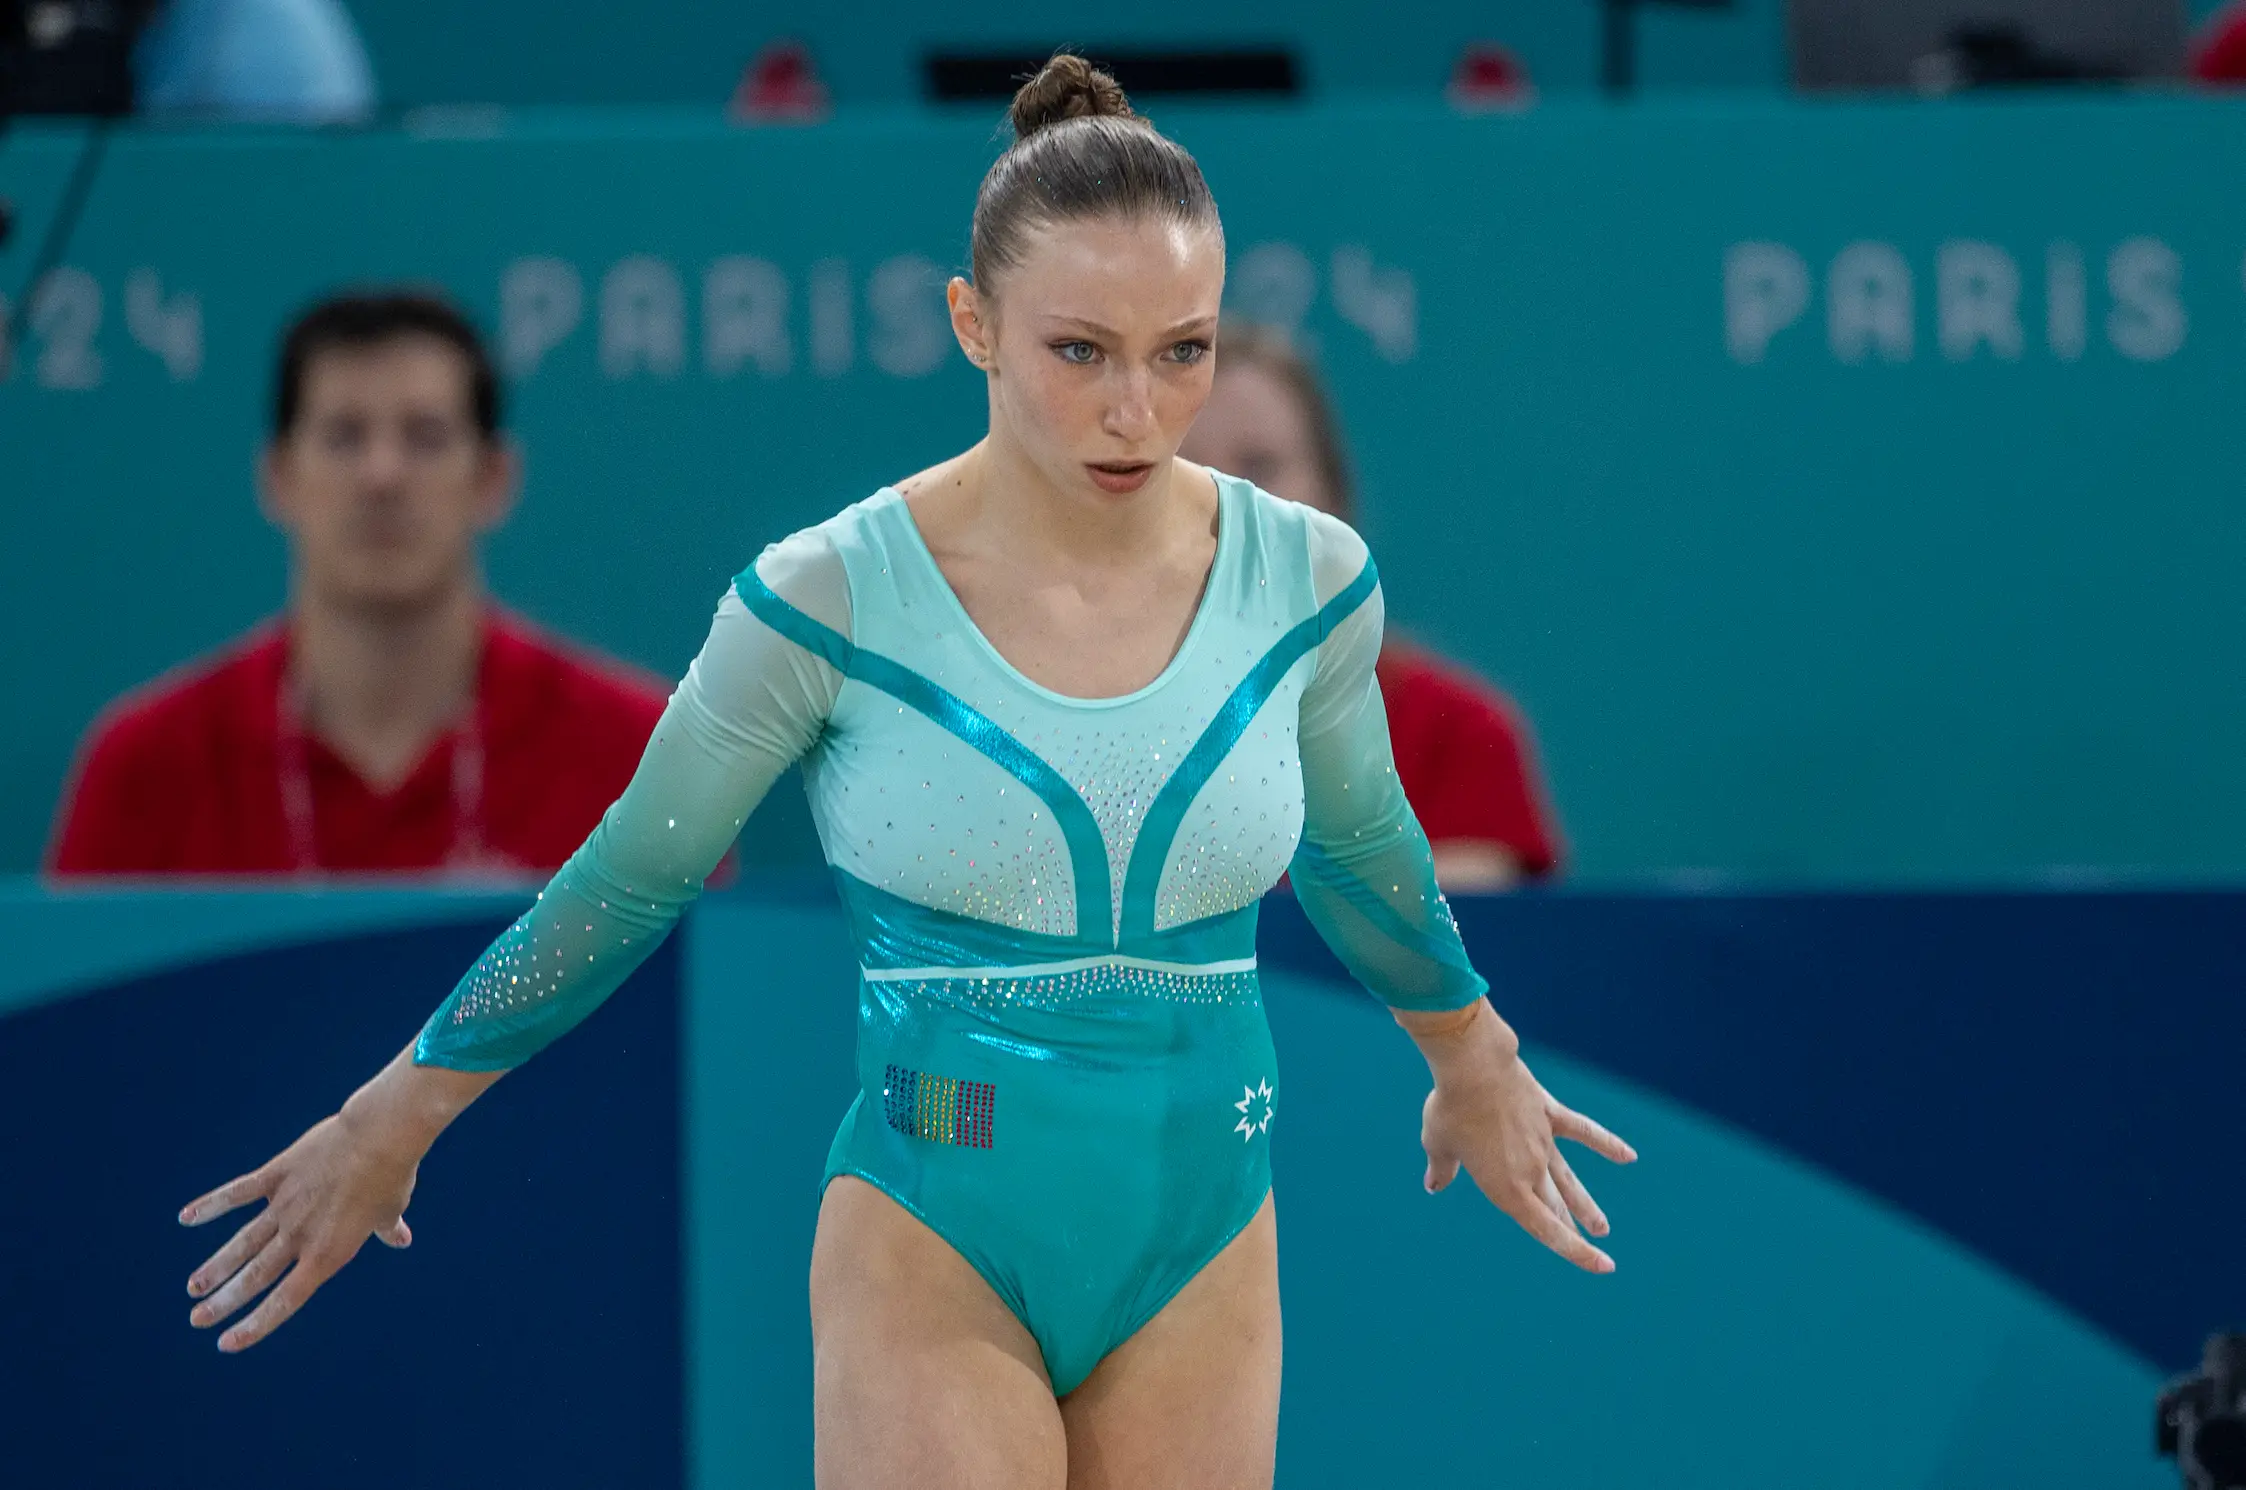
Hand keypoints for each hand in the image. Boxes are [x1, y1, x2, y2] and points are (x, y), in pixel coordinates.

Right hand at [179, 1107, 420, 1351]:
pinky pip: (238, 1193)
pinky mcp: (277, 1174)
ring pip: (243, 1243)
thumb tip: (401, 1239)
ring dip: (216, 1266)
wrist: (380, 1136)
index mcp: (328, 1253)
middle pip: (255, 1277)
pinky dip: (212, 1205)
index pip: (285, 1300)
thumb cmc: (392, 1174)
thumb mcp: (391, 1209)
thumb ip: (387, 1229)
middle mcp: (300, 1235)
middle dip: (225, 1301)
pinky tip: (186, 1217)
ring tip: (193, 1287)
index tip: (227, 1342)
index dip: (256, 1323)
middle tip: (196, 1318)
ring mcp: (285, 1205)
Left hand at [1409, 1004, 1636, 1272]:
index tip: (1603, 1266)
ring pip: (1570, 1180)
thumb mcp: (1438, 1144)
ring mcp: (1544, 1143)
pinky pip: (1583, 1131)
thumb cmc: (1451, 1108)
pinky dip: (1606, 1145)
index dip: (1575, 1251)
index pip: (1546, 1229)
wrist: (1474, 1067)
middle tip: (1592, 1241)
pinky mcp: (1549, 1114)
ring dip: (1586, 1204)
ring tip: (1602, 1226)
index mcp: (1505, 1188)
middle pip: (1556, 1207)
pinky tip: (1628, 1156)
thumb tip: (1434, 1185)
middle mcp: (1531, 1170)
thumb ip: (1442, 1169)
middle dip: (1572, 1228)